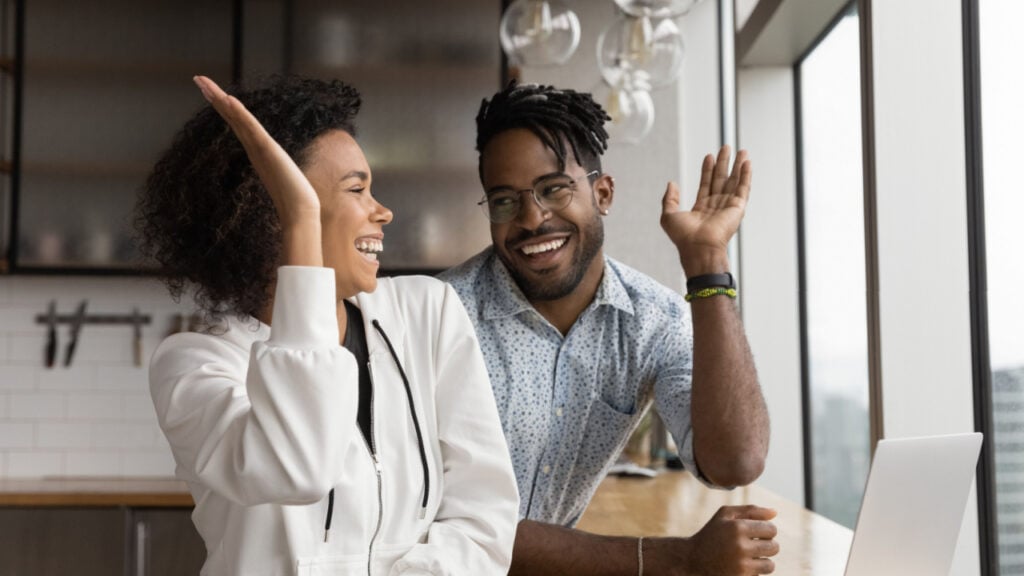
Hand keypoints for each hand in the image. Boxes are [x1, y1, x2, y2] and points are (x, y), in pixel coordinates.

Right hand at [193, 75, 320, 227]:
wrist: (299, 211)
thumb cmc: (293, 197)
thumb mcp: (282, 174)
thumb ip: (275, 168)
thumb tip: (275, 168)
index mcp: (256, 149)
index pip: (237, 122)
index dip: (223, 105)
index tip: (210, 90)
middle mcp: (253, 147)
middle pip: (231, 116)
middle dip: (215, 97)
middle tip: (198, 78)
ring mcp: (258, 148)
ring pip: (236, 118)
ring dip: (220, 99)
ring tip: (204, 83)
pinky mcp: (267, 150)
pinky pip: (250, 127)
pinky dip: (239, 113)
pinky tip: (229, 100)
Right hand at [647, 505, 778, 574]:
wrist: (691, 559)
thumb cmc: (711, 533)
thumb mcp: (724, 515)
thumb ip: (750, 510)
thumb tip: (775, 513)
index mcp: (738, 527)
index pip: (771, 529)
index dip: (766, 531)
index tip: (756, 533)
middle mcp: (740, 546)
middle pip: (774, 547)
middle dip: (767, 546)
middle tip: (753, 546)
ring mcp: (740, 565)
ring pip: (770, 565)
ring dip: (762, 561)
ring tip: (749, 557)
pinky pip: (759, 575)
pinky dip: (753, 572)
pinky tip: (741, 566)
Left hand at [660, 146, 750, 275]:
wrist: (698, 247)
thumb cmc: (683, 237)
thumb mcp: (668, 215)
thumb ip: (669, 199)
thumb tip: (671, 183)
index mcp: (701, 209)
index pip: (706, 184)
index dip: (707, 170)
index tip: (708, 156)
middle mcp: (716, 206)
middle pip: (721, 179)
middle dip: (723, 163)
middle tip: (726, 147)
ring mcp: (728, 207)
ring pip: (734, 181)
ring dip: (738, 166)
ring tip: (741, 151)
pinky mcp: (737, 208)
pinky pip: (743, 189)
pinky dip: (746, 175)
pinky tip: (747, 163)